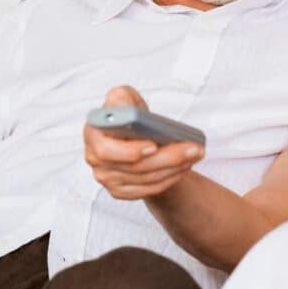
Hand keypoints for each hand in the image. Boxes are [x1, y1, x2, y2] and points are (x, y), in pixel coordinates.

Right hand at [83, 86, 203, 199]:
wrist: (132, 136)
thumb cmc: (127, 115)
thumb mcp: (122, 97)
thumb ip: (121, 98)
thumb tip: (125, 109)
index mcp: (93, 134)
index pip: (106, 150)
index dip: (130, 151)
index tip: (154, 145)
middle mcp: (95, 159)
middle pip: (134, 167)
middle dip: (167, 158)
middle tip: (192, 149)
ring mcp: (107, 178)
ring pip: (146, 179)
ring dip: (174, 168)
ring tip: (195, 154)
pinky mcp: (120, 191)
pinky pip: (149, 190)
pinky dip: (170, 179)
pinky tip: (184, 167)